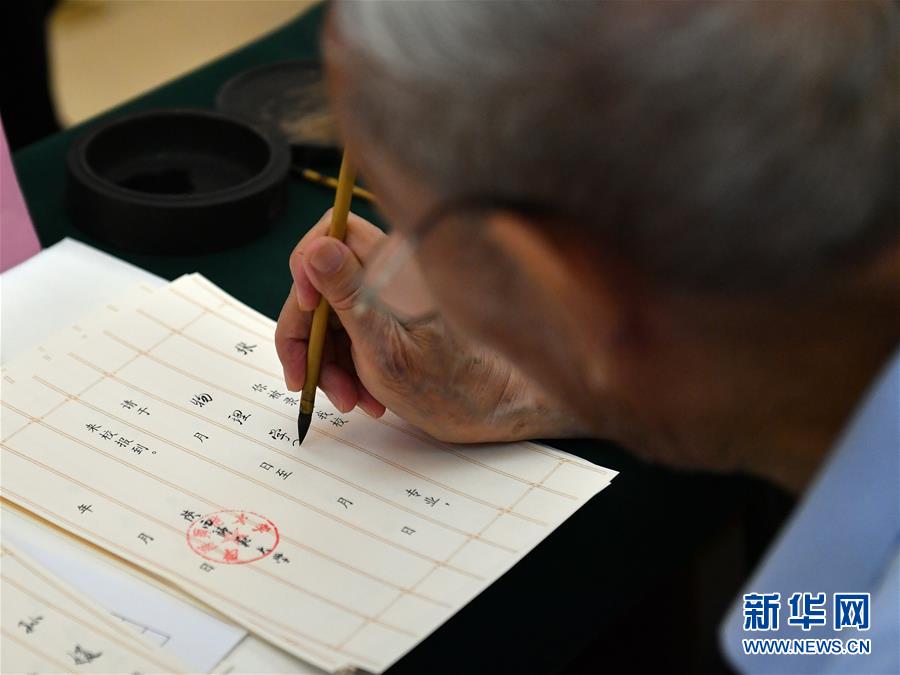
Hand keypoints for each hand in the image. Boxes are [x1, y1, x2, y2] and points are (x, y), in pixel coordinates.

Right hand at [275, 210, 579, 442]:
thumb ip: (347, 297)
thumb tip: (317, 249)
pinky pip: (351, 332)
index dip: (307, 270)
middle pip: (324, 283)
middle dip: (310, 336)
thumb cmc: (448, 386)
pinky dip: (347, 365)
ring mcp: (391, 296)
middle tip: (310, 381)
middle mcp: (392, 273)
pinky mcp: (392, 318)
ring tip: (349, 400)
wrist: (491, 410)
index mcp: (395, 266)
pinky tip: (363, 396)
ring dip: (329, 360)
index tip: (306, 312)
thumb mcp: (384, 349)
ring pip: (333, 314)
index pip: (332, 234)